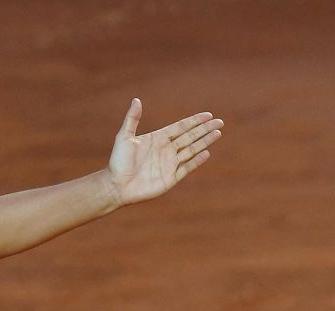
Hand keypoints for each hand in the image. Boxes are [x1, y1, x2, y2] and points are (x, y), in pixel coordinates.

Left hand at [106, 98, 222, 204]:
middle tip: (219, 122)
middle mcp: (165, 150)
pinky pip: (187, 167)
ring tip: (218, 133)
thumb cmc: (117, 162)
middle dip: (204, 129)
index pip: (180, 127)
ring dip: (204, 142)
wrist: (115, 186)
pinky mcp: (170, 178)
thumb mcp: (124, 137)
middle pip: (190, 137)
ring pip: (191, 150)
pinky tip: (206, 153)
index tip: (208, 115)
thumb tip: (136, 100)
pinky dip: (196, 161)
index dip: (194, 121)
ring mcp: (169, 164)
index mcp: (157, 139)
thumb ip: (132, 119)